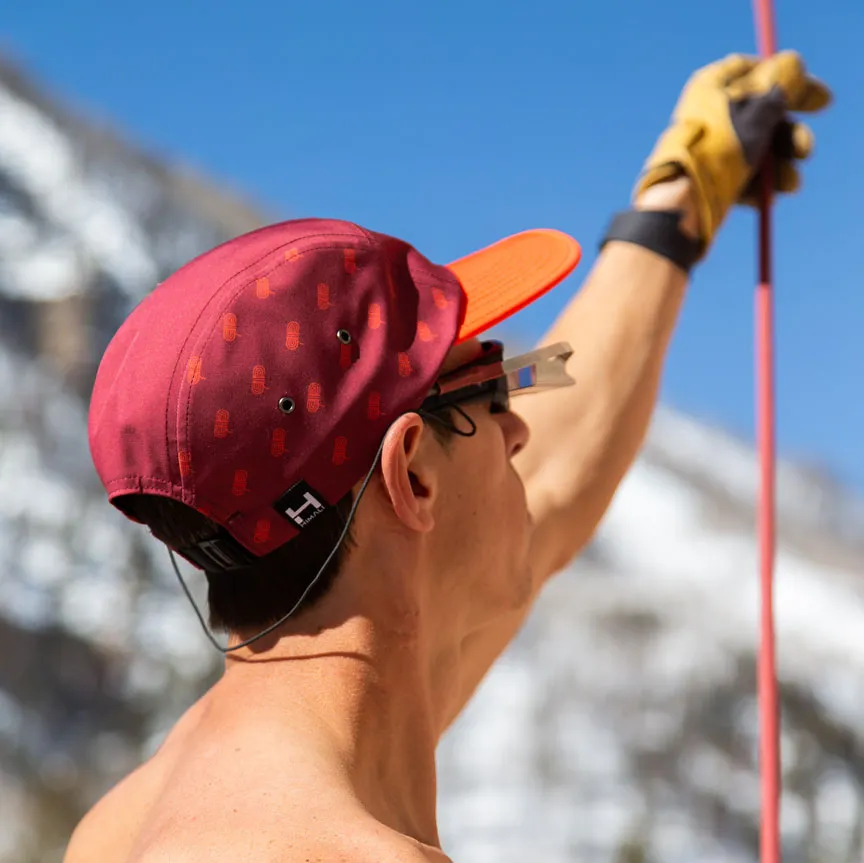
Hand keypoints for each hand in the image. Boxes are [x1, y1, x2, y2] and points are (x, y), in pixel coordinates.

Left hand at [634, 51, 831, 251]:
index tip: (820, 103)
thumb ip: (780, 85)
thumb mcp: (758, 108)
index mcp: (715, 86)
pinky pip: (744, 177)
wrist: (686, 201)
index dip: (793, 86)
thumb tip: (792, 64)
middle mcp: (712, 115)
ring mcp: (711, 148)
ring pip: (758, 150)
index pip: (761, 73)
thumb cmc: (722, 147)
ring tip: (789, 183)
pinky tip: (769, 197)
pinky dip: (761, 186)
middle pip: (764, 117)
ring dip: (782, 166)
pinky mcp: (711, 179)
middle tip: (805, 150)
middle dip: (791, 135)